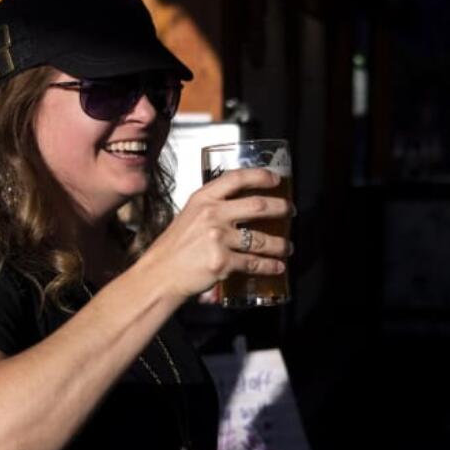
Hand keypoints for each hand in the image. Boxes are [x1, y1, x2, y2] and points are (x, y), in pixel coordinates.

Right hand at [136, 167, 292, 300]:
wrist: (160, 274)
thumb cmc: (173, 247)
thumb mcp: (189, 216)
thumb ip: (212, 209)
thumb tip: (241, 207)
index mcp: (202, 199)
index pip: (236, 178)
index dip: (260, 176)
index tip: (276, 179)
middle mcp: (211, 214)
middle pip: (257, 205)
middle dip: (281, 208)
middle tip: (290, 212)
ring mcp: (217, 238)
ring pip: (261, 239)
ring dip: (280, 244)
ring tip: (286, 246)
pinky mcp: (222, 262)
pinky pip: (254, 263)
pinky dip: (270, 266)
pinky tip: (277, 266)